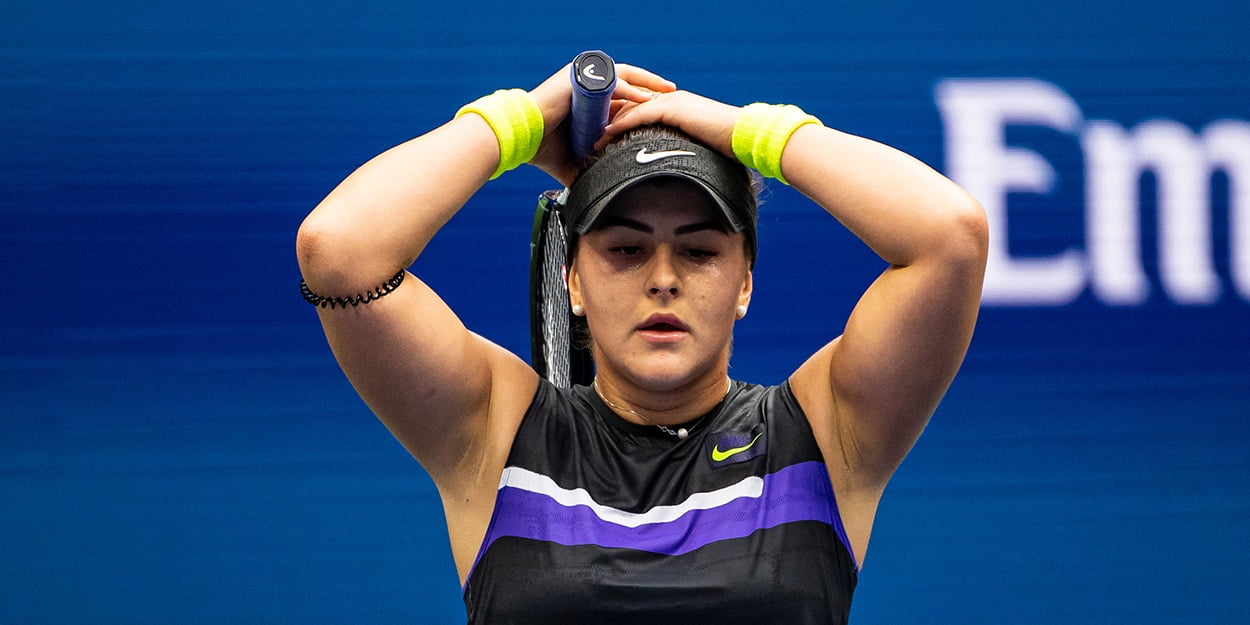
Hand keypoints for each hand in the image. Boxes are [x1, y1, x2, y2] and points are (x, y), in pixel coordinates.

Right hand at [527, 62, 677, 185]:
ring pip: (623, 75)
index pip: (620, 94)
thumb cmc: (541, 147)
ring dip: (646, 81)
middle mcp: (585, 85)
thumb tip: (594, 194)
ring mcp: (581, 79)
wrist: (520, 138)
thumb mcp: (570, 162)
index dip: (642, 100)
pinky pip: (610, 80)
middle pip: (627, 80)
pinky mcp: (577, 79)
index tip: (662, 108)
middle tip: (673, 93)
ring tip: (667, 90)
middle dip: (652, 86)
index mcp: (586, 100)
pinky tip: (646, 98)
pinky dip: (629, 89)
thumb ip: (584, 172)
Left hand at [596, 89, 741, 159]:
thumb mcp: (696, 150)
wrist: (744, 136)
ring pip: (630, 107)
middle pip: (629, 104)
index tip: (600, 136)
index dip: (618, 120)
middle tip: (586, 134)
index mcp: (675, 107)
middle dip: (607, 118)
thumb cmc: (726, 148)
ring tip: (589, 136)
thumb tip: (669, 176)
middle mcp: (670, 99)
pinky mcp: (673, 108)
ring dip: (608, 121)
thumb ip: (679, 154)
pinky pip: (639, 113)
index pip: (639, 109)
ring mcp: (671, 101)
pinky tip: (605, 134)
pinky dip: (620, 123)